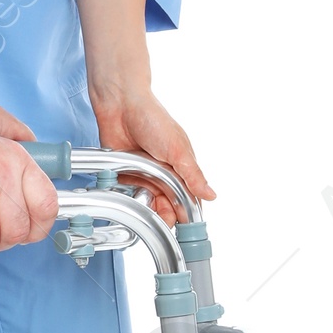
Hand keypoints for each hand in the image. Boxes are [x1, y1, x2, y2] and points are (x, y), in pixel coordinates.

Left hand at [95, 92, 213, 224]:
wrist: (121, 105)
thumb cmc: (153, 119)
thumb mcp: (177, 149)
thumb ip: (193, 175)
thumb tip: (211, 195)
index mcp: (183, 168)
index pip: (188, 199)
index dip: (186, 214)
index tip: (184, 228)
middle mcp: (165, 174)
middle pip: (168, 206)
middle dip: (164, 214)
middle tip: (160, 215)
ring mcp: (146, 174)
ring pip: (149, 203)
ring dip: (147, 206)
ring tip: (145, 200)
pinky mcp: (127, 174)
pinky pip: (130, 193)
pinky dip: (129, 197)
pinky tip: (130, 194)